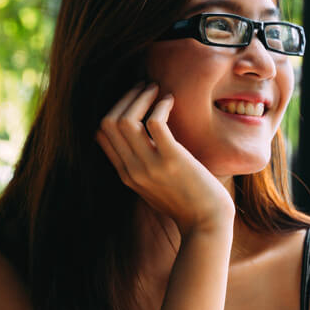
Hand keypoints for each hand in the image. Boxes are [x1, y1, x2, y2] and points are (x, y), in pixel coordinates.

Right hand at [95, 83, 233, 233]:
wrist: (207, 223)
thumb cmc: (186, 202)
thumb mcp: (154, 186)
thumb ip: (141, 165)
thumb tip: (142, 136)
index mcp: (126, 174)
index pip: (101, 134)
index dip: (115, 110)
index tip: (133, 99)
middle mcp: (133, 170)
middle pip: (109, 123)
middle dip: (125, 98)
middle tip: (144, 86)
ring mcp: (151, 166)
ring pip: (126, 120)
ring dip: (140, 97)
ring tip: (155, 88)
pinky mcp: (173, 160)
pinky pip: (155, 123)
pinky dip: (160, 106)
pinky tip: (170, 101)